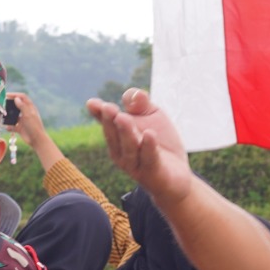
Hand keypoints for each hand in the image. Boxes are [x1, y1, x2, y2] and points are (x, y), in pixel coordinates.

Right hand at [6, 92, 59, 164]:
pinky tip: (6, 127)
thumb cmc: (34, 126)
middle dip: (10, 104)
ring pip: (13, 115)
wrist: (37, 140)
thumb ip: (22, 106)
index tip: (6, 95)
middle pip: (17, 105)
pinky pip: (12, 125)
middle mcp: (26, 113)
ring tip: (2, 116)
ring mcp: (23, 120)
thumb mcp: (28, 115)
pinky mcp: (20, 128)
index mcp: (30, 107)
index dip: (14, 95)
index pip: (22, 97)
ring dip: (8, 116)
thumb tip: (16, 98)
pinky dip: (9, 126)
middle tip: (2, 104)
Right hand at [84, 88, 195, 206]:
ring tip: (122, 118)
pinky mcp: (152, 173)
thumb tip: (136, 94)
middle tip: (108, 108)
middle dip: (110, 121)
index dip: (99, 113)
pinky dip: (149, 147)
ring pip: (129, 148)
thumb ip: (142, 104)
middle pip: (114, 136)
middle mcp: (121, 151)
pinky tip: (150, 134)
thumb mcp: (153, 116)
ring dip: (126, 133)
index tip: (93, 104)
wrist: (177, 175)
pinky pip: (149, 159)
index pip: (106, 123)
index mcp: (118, 136)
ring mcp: (135, 164)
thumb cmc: (160, 143)